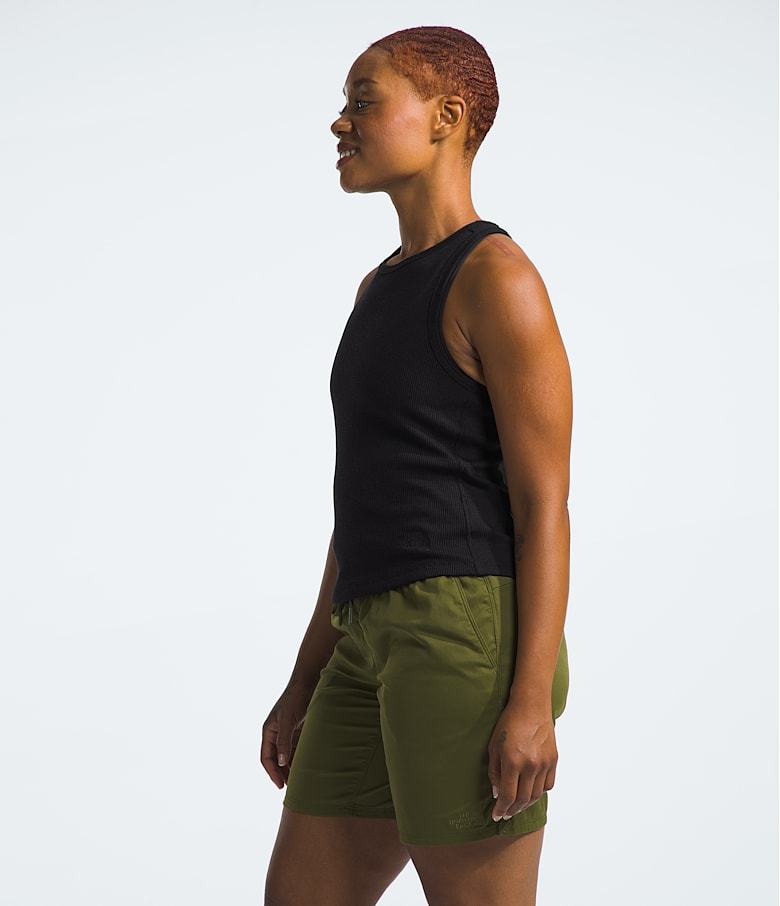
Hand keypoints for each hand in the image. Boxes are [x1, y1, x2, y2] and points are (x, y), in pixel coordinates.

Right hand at [260, 677, 317, 788]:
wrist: (309, 682)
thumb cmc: (295, 698)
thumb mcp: (288, 720)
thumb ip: (284, 741)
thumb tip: (281, 762)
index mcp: (268, 731)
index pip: (266, 758)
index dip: (272, 772)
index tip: (281, 786)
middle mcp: (277, 733)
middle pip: (276, 759)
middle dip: (282, 773)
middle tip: (293, 789)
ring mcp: (288, 732)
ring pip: (288, 755)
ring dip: (292, 767)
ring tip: (301, 781)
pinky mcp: (299, 730)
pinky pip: (298, 748)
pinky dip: (301, 758)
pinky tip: (308, 766)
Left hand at [488, 701, 557, 820]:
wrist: (531, 706)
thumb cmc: (508, 723)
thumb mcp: (494, 746)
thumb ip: (495, 771)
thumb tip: (498, 793)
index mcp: (513, 761)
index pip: (508, 795)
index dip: (501, 809)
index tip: (496, 816)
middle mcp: (530, 765)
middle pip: (522, 799)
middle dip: (512, 810)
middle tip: (506, 814)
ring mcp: (544, 763)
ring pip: (536, 795)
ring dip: (525, 804)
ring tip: (517, 806)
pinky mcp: (554, 760)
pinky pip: (548, 784)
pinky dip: (539, 792)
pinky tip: (531, 792)